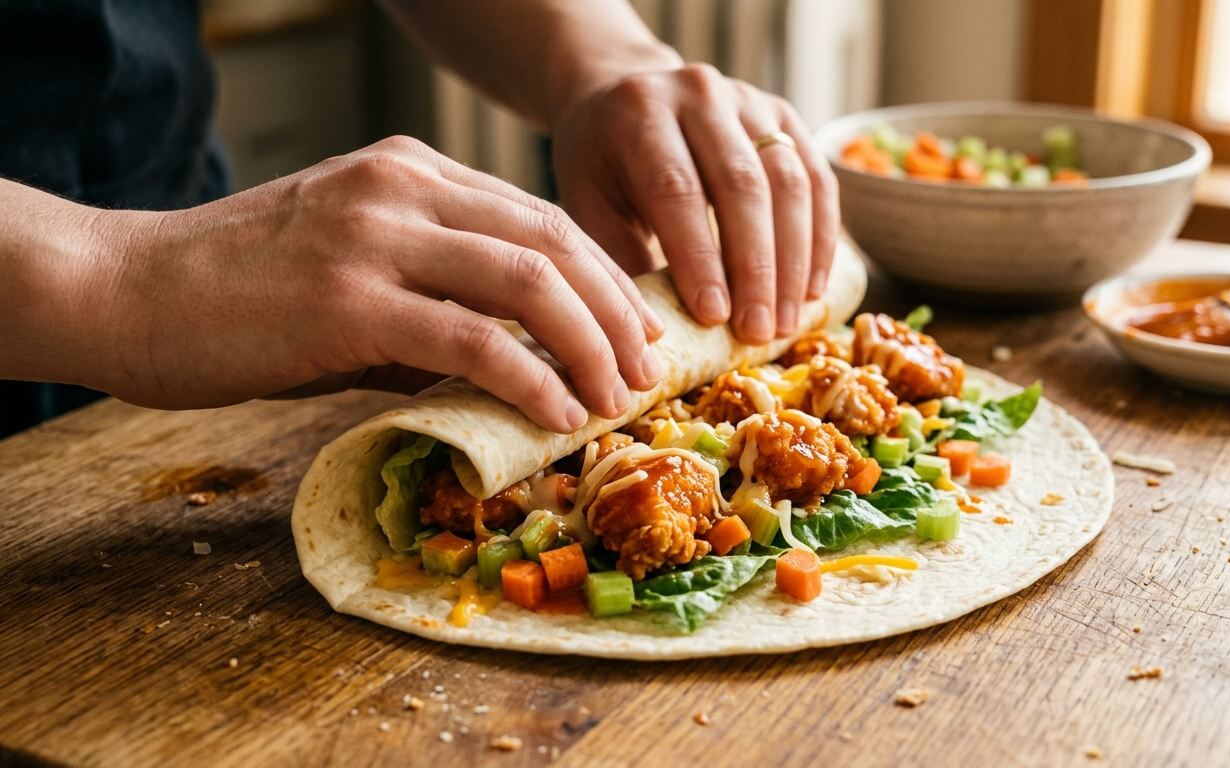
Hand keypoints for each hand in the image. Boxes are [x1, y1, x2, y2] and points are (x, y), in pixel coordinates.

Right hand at [79, 137, 664, 431]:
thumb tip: (509, 365)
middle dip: (616, 311)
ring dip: (589, 344)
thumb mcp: (350, 269)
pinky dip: (529, 378)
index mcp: (410, 172)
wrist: (124, 290)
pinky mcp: (347, 299)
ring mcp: (376, 236)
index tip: (635, 330)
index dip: (603, 277)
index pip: (539, 218)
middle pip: (552, 241)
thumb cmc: (235, 292)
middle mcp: (403, 187)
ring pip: (526, 280)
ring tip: (618, 397)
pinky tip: (557, 414)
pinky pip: (470, 337)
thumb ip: (431, 301)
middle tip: (645, 370)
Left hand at [550, 63, 839, 344]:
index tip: (714, 316)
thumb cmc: (604, 166)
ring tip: (787, 323)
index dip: (699, 256)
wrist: (627, 99)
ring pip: (788, 182)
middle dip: (755, 268)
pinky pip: (817, 180)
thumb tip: (658, 332)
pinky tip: (813, 290)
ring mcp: (750, 100)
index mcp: (641, 113)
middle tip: (759, 332)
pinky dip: (821, 239)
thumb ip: (619, 257)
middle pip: (741, 185)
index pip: (678, 188)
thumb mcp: (589, 203)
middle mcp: (700, 94)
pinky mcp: (785, 117)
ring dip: (794, 261)